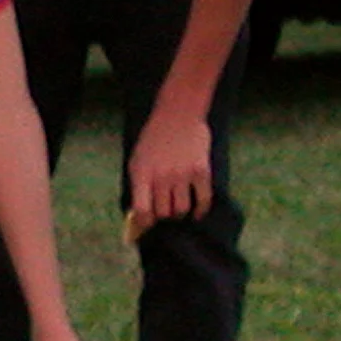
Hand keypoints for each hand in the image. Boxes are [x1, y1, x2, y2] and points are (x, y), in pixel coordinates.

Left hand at [125, 109, 214, 239]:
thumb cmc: (154, 139)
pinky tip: (197, 212)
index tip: (147, 225)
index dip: (144, 223)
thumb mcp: (137, 159)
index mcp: (142, 173)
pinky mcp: (202, 171)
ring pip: (182, 210)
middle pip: (163, 213)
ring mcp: (183, 174)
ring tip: (179, 207)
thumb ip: (138, 186)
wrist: (178, 114)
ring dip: (180, 213)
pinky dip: (200, 211)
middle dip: (163, 216)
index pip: (142, 210)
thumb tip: (140, 216)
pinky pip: (203, 201)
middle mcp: (162, 176)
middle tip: (165, 211)